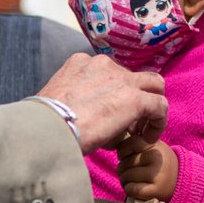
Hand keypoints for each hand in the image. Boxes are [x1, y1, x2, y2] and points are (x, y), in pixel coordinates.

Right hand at [37, 52, 166, 150]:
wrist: (47, 129)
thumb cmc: (44, 123)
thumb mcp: (57, 101)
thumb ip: (74, 101)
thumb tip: (85, 118)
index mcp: (81, 63)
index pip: (109, 73)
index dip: (113, 95)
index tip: (108, 116)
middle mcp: (103, 64)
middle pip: (132, 77)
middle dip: (134, 97)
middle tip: (127, 125)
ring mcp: (121, 79)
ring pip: (154, 85)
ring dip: (150, 106)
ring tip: (140, 131)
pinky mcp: (135, 98)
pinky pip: (159, 106)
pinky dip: (157, 123)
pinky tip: (146, 140)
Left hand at [117, 134, 178, 201]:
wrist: (181, 181)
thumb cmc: (160, 163)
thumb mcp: (153, 147)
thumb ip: (136, 143)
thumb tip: (115, 144)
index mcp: (154, 144)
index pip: (127, 144)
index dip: (122, 152)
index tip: (127, 157)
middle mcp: (156, 158)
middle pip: (123, 163)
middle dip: (123, 169)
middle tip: (131, 172)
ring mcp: (156, 175)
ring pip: (125, 177)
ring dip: (125, 180)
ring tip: (134, 180)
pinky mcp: (155, 190)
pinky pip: (130, 189)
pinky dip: (129, 189)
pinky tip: (137, 188)